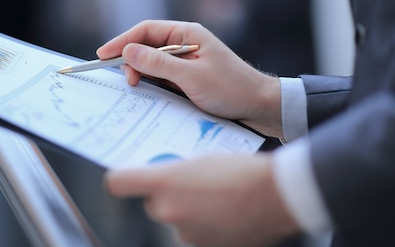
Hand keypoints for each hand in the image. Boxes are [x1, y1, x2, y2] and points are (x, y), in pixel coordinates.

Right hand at [97, 20, 282, 137]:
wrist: (260, 107)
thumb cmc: (232, 89)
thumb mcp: (192, 77)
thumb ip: (159, 63)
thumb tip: (128, 52)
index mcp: (188, 34)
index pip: (146, 30)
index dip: (122, 41)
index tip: (103, 54)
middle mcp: (185, 44)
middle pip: (146, 46)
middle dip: (132, 61)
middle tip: (127, 81)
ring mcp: (186, 61)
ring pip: (152, 64)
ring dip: (142, 74)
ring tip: (138, 89)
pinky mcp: (188, 77)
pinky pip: (162, 77)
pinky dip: (153, 84)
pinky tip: (149, 94)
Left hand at [105, 153, 299, 245]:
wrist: (277, 194)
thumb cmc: (241, 170)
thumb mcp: (201, 157)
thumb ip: (175, 168)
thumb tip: (164, 172)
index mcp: (164, 182)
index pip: (118, 183)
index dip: (121, 178)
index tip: (127, 176)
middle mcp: (168, 210)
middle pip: (152, 202)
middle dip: (167, 194)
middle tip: (190, 182)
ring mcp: (186, 232)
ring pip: (176, 217)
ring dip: (188, 209)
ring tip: (215, 196)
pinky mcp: (203, 246)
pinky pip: (195, 231)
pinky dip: (205, 223)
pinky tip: (224, 211)